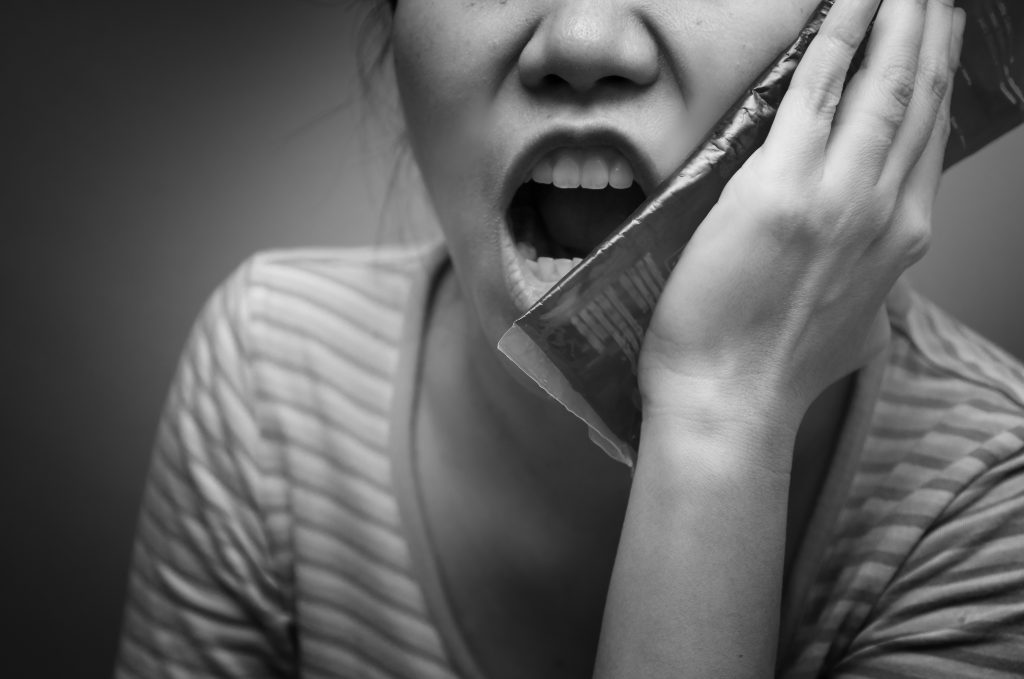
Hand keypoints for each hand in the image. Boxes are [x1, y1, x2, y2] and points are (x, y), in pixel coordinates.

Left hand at [639, 0, 965, 432]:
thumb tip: (857, 259)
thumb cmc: (771, 370)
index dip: (936, 80)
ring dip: (898, 20)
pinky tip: (852, 1)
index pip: (926, 139)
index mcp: (899, 241)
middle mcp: (886, 212)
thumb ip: (862, 277)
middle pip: (920, 100)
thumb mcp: (847, 323)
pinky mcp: (782, 187)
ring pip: (886, 85)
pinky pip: (818, 90)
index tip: (937, 41)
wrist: (729, 400)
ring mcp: (840, 196)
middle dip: (930, 33)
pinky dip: (840, 37)